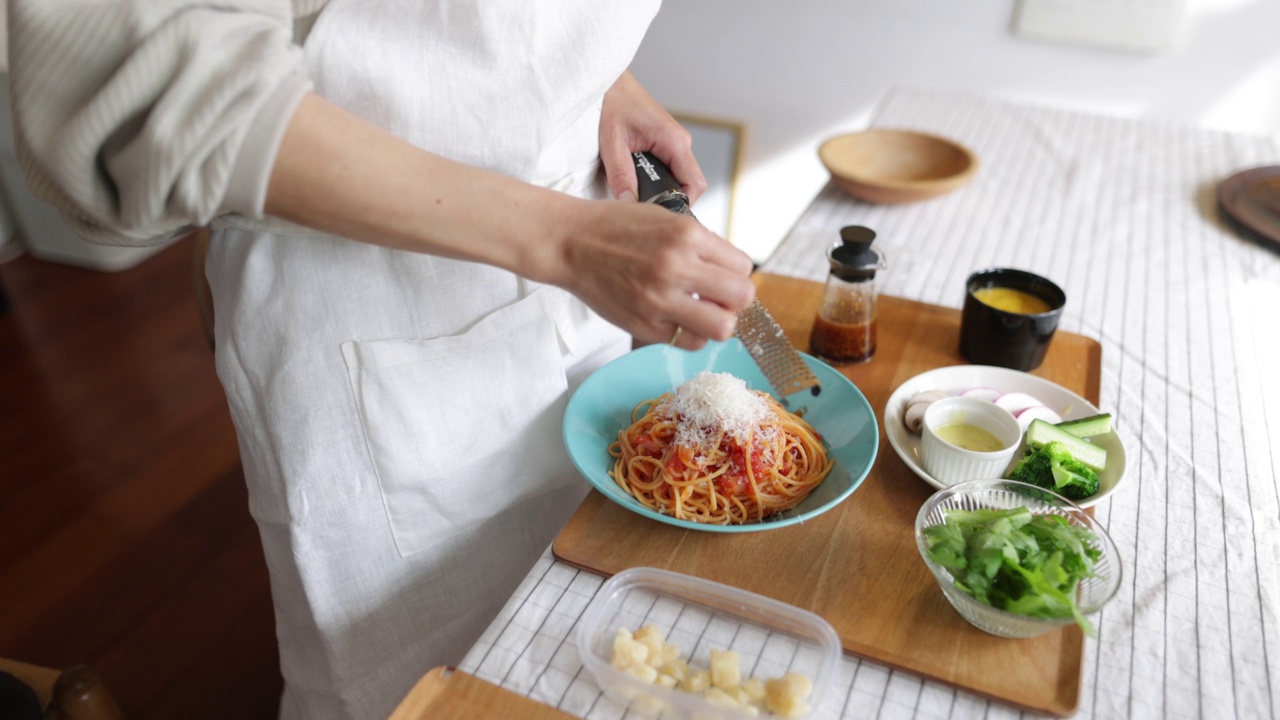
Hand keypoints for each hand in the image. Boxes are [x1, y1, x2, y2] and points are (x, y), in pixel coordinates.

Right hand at [548, 199, 755, 349]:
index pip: (743, 266)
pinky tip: (679, 320)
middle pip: (741, 297)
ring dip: (718, 322)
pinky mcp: (644, 324)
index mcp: (686, 235)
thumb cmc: (614, 227)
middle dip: (736, 299)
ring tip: (702, 312)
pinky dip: (691, 335)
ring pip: (722, 327)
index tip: (725, 276)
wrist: (570, 243)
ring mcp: (660, 299)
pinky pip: (689, 342)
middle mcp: (676, 267)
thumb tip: (729, 269)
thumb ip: (699, 243)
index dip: (737, 273)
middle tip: (721, 298)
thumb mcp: (665, 219)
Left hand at [599, 71, 706, 204]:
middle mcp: (680, 142)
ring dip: (659, 189)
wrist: (608, 82)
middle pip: (688, 184)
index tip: (659, 213)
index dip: (681, 203)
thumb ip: (621, 176)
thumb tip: (629, 204)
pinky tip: (635, 179)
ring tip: (634, 191)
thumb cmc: (611, 103)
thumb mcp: (612, 143)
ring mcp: (674, 143)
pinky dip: (654, 179)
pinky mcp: (665, 143)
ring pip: (678, 177)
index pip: (695, 184)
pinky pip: (669, 169)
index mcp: (674, 141)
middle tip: (641, 205)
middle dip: (667, 198)